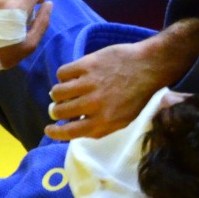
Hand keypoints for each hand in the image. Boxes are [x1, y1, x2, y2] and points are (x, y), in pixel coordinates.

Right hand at [45, 18, 198, 141]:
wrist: (149, 67)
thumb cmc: (137, 96)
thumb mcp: (121, 120)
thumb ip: (99, 128)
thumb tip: (75, 131)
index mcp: (102, 122)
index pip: (69, 133)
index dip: (55, 133)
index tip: (49, 129)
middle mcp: (93, 104)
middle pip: (59, 111)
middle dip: (56, 111)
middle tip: (59, 106)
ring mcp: (89, 83)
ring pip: (57, 92)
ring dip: (58, 93)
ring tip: (65, 91)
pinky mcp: (87, 65)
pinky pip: (62, 73)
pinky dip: (63, 76)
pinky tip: (72, 76)